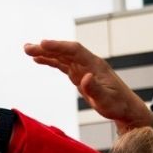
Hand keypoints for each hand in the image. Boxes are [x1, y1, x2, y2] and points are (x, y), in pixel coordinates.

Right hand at [23, 39, 152, 133]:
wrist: (125, 108)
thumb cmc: (117, 105)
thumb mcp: (107, 101)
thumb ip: (95, 89)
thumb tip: (85, 77)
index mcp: (95, 65)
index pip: (74, 50)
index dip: (58, 46)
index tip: (43, 44)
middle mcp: (88, 63)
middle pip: (65, 51)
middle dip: (46, 48)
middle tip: (27, 48)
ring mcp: (83, 69)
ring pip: (62, 57)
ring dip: (45, 53)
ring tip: (28, 51)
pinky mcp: (79, 75)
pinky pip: (63, 65)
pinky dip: (51, 61)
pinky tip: (39, 60)